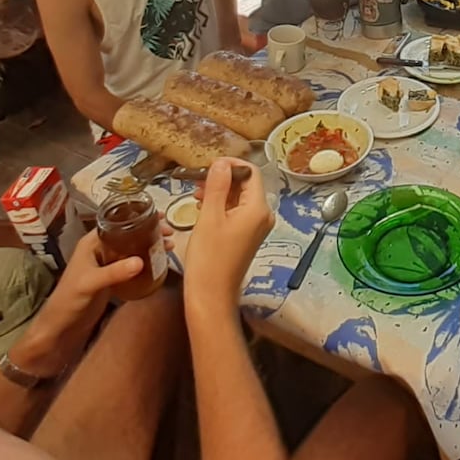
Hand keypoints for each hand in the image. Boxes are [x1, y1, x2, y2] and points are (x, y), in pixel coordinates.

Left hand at [16, 227, 169, 375]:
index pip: (118, 222)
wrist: (61, 326)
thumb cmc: (69, 299)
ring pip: (133, 248)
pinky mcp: (112, 277)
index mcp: (92, 243)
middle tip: (170, 232)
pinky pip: (132, 264)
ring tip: (169, 246)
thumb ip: (114, 272)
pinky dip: (146, 261)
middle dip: (149, 231)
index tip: (160, 217)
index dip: (138, 217)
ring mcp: (107, 264)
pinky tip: (159, 263)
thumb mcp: (90, 283)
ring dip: (150, 245)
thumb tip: (141, 261)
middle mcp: (100, 249)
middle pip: (129, 233)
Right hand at [183, 158, 273, 303]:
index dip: (231, 164)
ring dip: (220, 192)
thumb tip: (221, 163)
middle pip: (247, 185)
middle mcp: (263, 216)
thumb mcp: (210, 217)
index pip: (252, 173)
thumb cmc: (209, 258)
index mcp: (258, 209)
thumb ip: (217, 186)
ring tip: (197, 195)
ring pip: (240, 198)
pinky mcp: (247, 236)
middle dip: (223, 178)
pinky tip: (203, 209)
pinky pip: (237, 212)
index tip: (209, 165)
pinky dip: (221, 206)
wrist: (211, 295)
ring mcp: (256, 227)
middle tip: (198, 181)